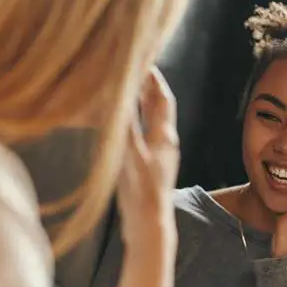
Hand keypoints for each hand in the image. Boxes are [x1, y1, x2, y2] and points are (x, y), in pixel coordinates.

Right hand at [117, 67, 179, 259]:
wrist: (150, 226)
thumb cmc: (143, 192)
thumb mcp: (130, 155)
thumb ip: (125, 124)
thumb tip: (119, 95)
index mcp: (165, 137)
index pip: (162, 99)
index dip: (154, 79)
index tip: (144, 60)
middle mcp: (166, 143)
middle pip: (159, 109)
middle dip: (148, 88)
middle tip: (136, 70)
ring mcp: (160, 156)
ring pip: (152, 122)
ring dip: (142, 104)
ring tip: (130, 92)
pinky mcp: (152, 168)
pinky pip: (145, 135)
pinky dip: (136, 122)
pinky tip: (127, 126)